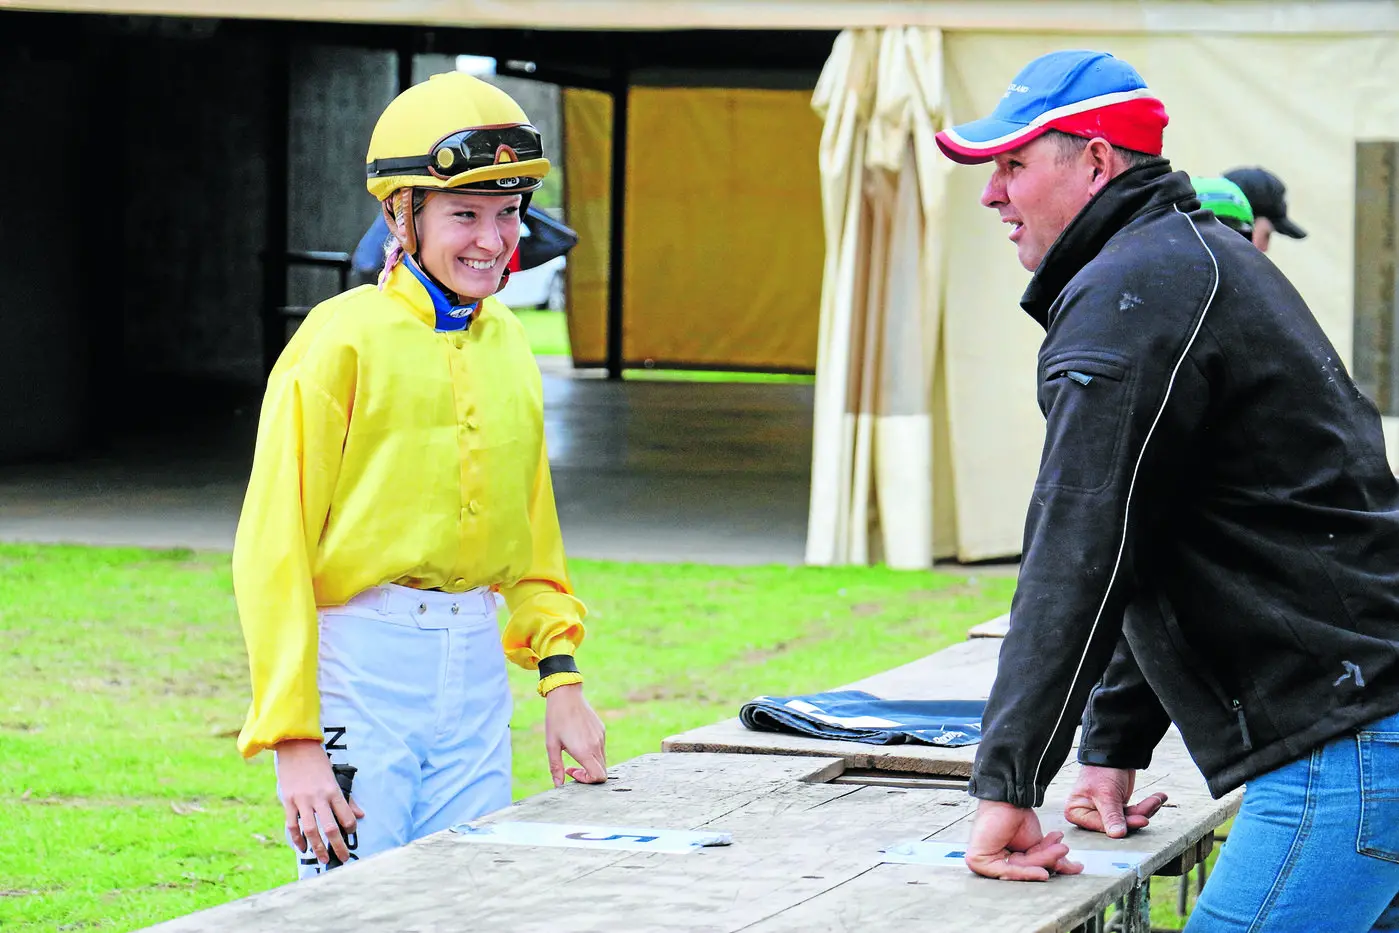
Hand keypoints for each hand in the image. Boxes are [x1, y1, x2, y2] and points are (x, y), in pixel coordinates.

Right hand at [275, 738, 363, 865]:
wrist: (296, 746)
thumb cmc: (318, 762)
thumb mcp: (335, 777)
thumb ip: (347, 799)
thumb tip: (360, 815)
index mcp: (333, 791)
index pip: (346, 815)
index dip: (350, 828)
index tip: (352, 835)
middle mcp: (318, 797)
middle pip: (330, 828)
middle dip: (338, 846)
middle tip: (343, 859)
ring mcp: (302, 800)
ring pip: (311, 830)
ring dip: (317, 847)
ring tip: (323, 859)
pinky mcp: (288, 801)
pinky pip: (292, 825)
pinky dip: (297, 839)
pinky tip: (303, 848)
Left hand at [544, 683, 606, 787]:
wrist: (566, 694)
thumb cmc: (556, 719)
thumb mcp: (551, 745)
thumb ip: (556, 767)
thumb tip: (558, 785)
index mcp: (584, 751)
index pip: (598, 777)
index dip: (587, 781)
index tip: (572, 772)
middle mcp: (596, 745)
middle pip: (602, 771)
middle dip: (588, 774)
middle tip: (571, 766)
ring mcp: (601, 737)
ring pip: (602, 760)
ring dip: (590, 763)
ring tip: (573, 752)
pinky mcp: (601, 730)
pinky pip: (601, 748)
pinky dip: (592, 752)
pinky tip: (578, 741)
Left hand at [965, 799, 1083, 881]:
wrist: (1008, 797)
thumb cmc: (1016, 816)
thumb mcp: (1038, 843)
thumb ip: (1050, 858)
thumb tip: (1074, 868)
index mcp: (1005, 859)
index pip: (1029, 870)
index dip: (1049, 865)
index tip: (1072, 865)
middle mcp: (993, 862)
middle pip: (1025, 871)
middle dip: (1047, 861)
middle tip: (1064, 851)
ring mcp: (983, 862)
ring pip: (1018, 871)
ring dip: (1042, 861)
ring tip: (1059, 850)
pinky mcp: (977, 860)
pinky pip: (1005, 872)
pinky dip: (1025, 872)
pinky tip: (1042, 872)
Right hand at [1063, 765, 1167, 838]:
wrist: (1113, 753)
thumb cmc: (1101, 771)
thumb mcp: (1106, 794)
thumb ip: (1111, 816)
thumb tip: (1116, 835)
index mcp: (1077, 812)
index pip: (1101, 826)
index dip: (1123, 824)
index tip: (1142, 820)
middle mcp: (1088, 814)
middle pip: (1117, 824)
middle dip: (1138, 814)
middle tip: (1152, 805)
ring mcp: (1104, 812)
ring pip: (1129, 819)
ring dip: (1145, 809)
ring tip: (1157, 798)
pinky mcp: (1117, 809)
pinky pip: (1134, 813)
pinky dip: (1146, 805)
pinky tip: (1157, 798)